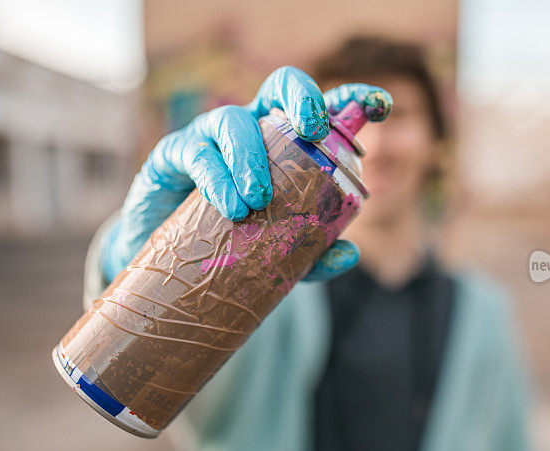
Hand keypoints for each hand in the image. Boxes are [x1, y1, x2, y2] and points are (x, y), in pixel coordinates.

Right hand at [101, 66, 391, 282]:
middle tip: (315, 132)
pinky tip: (231, 206)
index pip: (322, 111)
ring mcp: (211, 138)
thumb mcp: (277, 254)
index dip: (352, 99)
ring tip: (258, 200)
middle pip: (279, 86)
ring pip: (233, 121)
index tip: (379, 105)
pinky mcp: (174, 155)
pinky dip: (217, 178)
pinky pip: (197, 153)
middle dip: (302, 97)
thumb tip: (351, 253)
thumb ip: (312, 253)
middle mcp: (252, 130)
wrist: (170, 264)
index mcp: (284, 146)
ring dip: (250, 157)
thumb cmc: (230, 245)